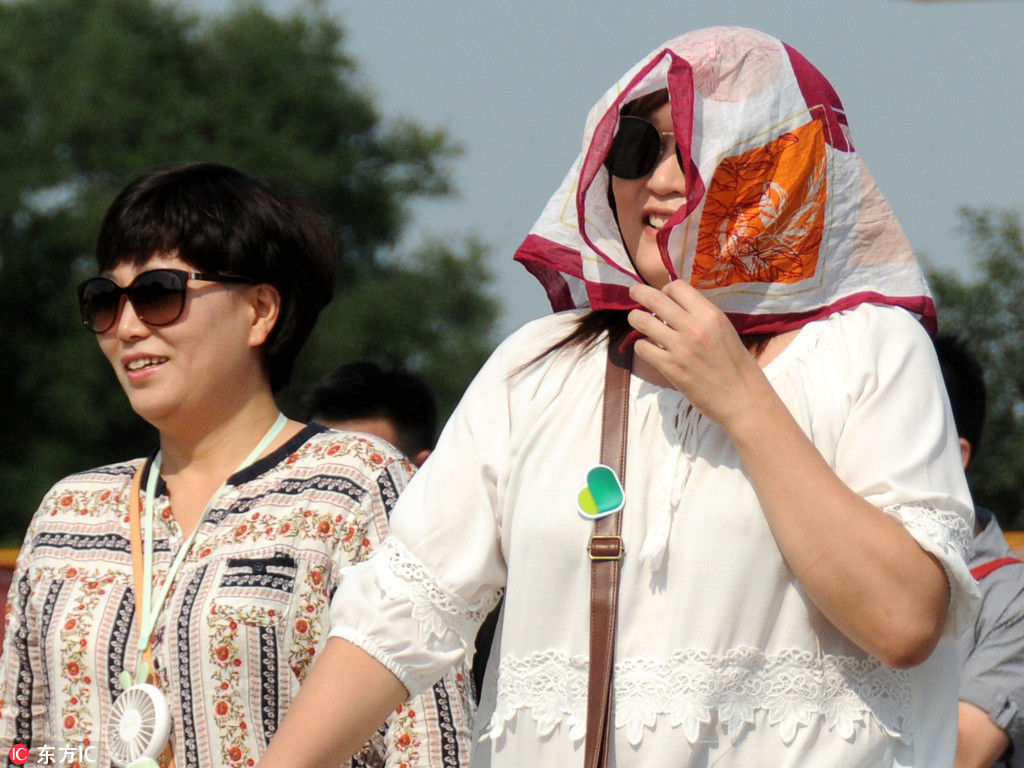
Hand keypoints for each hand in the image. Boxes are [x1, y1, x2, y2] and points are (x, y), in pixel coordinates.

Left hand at [627, 280, 771, 427]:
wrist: (742, 398)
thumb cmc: (736, 365)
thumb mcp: (724, 330)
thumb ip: (701, 317)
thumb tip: (675, 306)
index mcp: (710, 314)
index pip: (677, 287)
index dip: (666, 289)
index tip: (664, 296)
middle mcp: (694, 327)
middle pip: (654, 298)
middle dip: (639, 292)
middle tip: (634, 292)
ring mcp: (680, 348)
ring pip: (642, 321)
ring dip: (635, 318)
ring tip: (635, 319)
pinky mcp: (670, 368)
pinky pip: (642, 348)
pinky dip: (641, 345)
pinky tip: (647, 347)